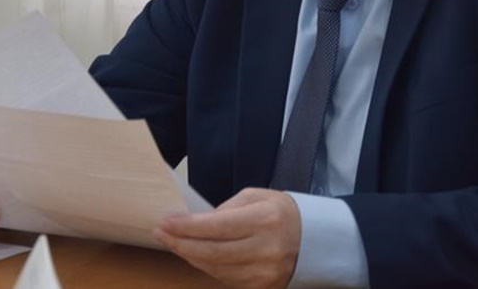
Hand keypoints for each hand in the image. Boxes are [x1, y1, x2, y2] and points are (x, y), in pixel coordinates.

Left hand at [154, 187, 299, 288]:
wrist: (316, 240)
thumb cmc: (282, 213)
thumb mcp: (257, 197)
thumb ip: (227, 208)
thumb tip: (198, 222)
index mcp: (265, 219)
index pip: (217, 226)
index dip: (187, 227)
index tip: (166, 222)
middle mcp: (266, 248)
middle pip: (212, 252)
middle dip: (181, 243)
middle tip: (161, 233)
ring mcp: (265, 272)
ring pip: (215, 269)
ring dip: (190, 256)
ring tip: (175, 243)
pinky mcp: (263, 287)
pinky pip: (226, 280)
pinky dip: (207, 267)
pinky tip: (196, 256)